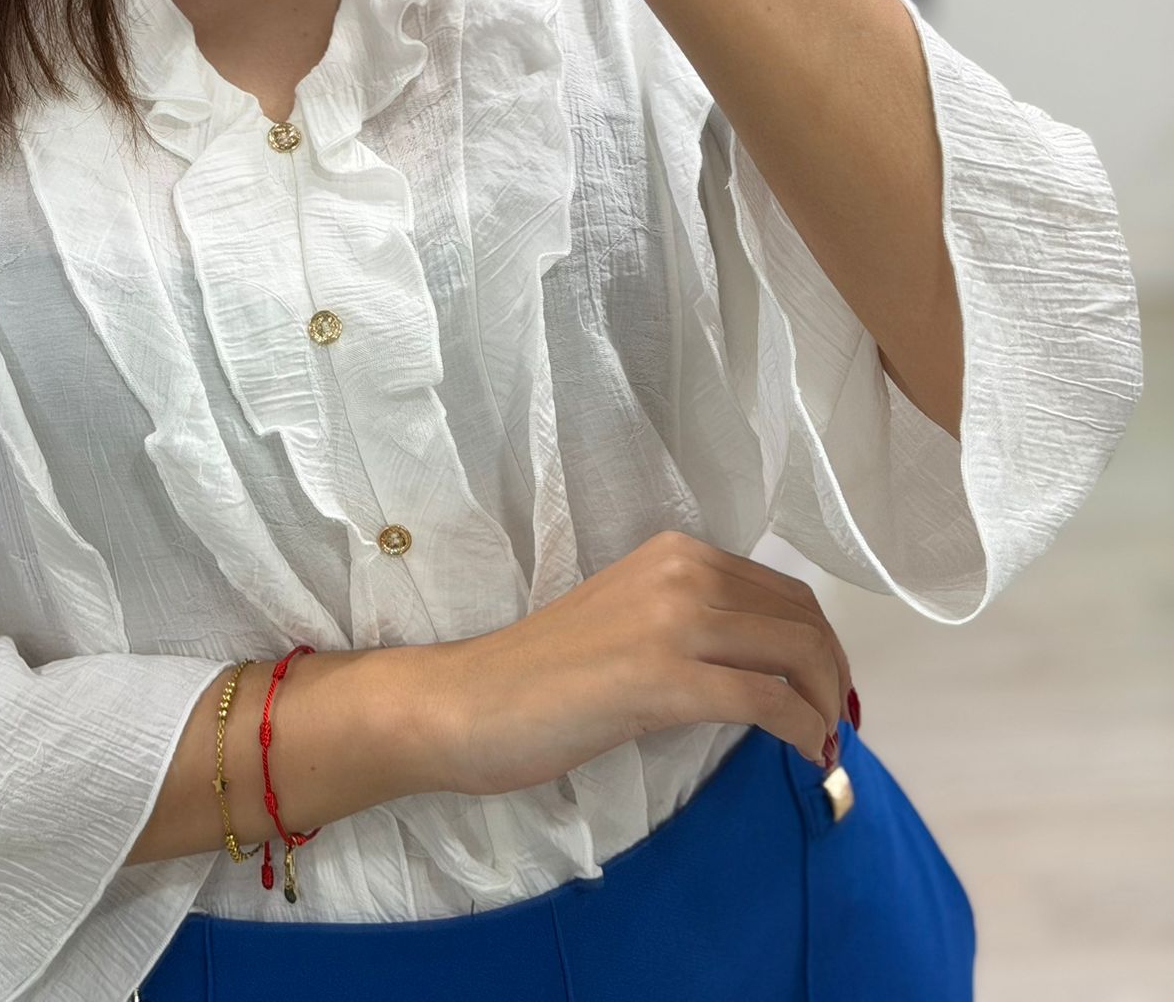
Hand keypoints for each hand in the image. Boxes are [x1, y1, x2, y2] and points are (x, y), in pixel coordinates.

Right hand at [429, 529, 854, 795]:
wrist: (470, 702)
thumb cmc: (542, 675)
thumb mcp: (631, 622)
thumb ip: (691, 624)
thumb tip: (765, 664)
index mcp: (673, 551)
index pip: (782, 591)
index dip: (821, 644)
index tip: (827, 691)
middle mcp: (681, 570)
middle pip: (801, 619)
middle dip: (834, 675)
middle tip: (835, 725)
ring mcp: (673, 621)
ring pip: (796, 654)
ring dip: (826, 706)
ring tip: (824, 745)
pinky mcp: (664, 679)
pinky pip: (768, 701)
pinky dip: (804, 731)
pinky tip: (807, 756)